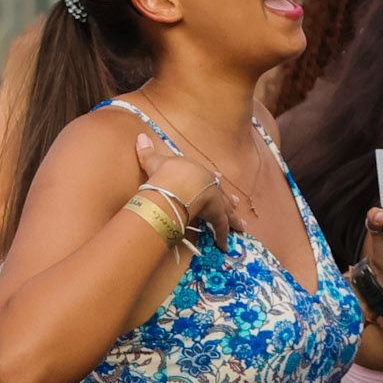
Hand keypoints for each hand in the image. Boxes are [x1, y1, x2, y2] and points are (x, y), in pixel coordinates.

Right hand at [134, 132, 237, 252]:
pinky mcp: (216, 215)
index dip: (213, 180)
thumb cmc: (167, 171)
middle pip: (221, 194)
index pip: (208, 177)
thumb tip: (140, 136)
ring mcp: (215, 200)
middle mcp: (209, 185)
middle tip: (236, 204)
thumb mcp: (155, 161)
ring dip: (234, 218)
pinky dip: (223, 237)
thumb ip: (148, 152)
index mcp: (197, 172)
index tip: (219, 180)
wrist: (177, 182)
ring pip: (227, 211)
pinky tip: (225, 246)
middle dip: (228, 200)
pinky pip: (221, 228)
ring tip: (241, 226)